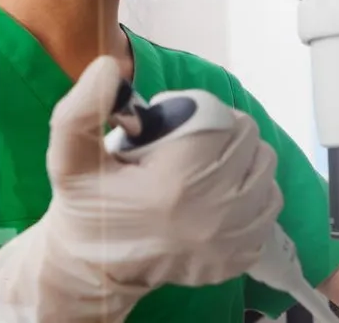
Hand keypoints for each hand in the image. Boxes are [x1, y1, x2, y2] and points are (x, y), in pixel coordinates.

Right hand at [0, 56, 282, 322]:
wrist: (95, 270)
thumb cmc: (86, 208)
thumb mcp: (69, 157)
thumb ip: (81, 110)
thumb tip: (108, 68)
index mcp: (176, 180)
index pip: (223, 121)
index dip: (203, 113)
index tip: (178, 125)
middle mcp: (214, 210)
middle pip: (250, 142)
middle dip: (225, 133)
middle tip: (195, 143)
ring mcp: (232, 238)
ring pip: (266, 171)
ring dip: (245, 161)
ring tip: (213, 165)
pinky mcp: (240, 257)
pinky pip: (270, 208)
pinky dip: (255, 195)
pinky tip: (224, 196)